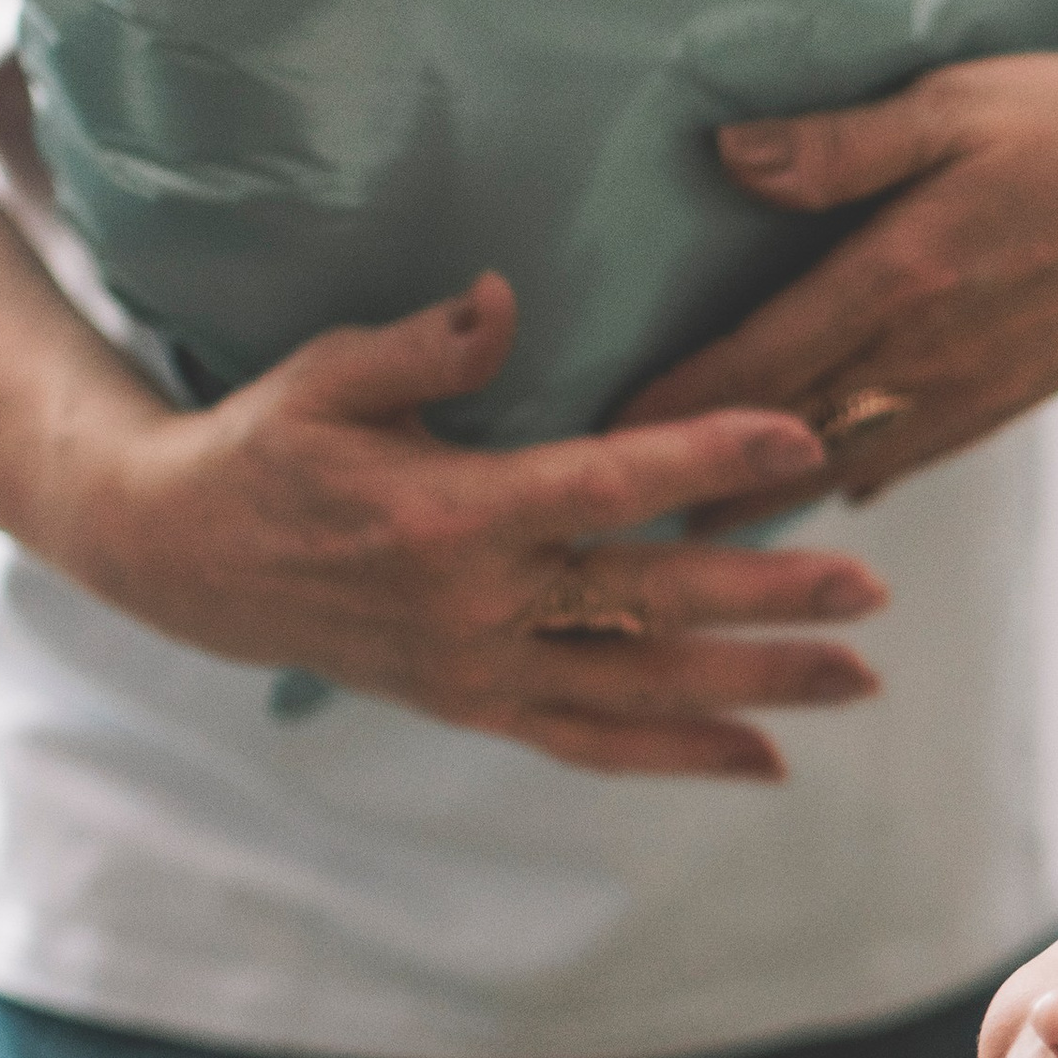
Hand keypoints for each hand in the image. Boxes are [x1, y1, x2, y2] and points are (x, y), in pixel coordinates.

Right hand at [64, 274, 884, 780]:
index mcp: (449, 513)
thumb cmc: (266, 443)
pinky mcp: (477, 707)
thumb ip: (423, 344)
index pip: (603, 483)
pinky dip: (680, 757)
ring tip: (859, 680)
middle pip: (649, 603)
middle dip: (769, 598)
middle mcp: (476, 608)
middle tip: (873, 589)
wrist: (184, 559)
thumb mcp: (325, 375)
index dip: (707, 456)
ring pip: (641, 691)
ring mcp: (480, 672)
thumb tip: (505, 297)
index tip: (801, 436)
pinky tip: (769, 759)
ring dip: (756, 689)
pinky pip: (594, 744)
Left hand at [620, 0, 1057, 511]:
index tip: (604, 438)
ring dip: (772, 496)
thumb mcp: (957, 99)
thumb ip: (840, 143)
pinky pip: (920, 454)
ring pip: (854, 460)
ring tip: (699, 526)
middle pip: (791, 433)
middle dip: (703, 476)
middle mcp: (935, 353)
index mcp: (904, 277)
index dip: (677, 406)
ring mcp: (981, 386)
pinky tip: (828, 490)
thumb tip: (725, 158)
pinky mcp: (1019, 391)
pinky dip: (860, 478)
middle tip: (618, 510)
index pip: (762, 361)